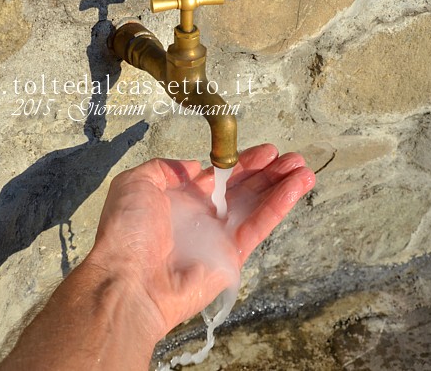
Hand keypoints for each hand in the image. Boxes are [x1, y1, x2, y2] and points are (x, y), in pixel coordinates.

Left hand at [85, 144, 315, 337]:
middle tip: (291, 157)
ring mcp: (218, 237)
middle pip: (242, 189)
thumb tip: (194, 167)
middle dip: (267, 172)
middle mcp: (202, 216)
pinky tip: (297, 187)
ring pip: (256, 206)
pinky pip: (259, 226)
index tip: (265, 151)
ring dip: (281, 186)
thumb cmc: (127, 230)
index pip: (218, 176)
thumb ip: (165, 168)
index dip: (242, 163)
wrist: (130, 279)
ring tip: (303, 168)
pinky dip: (279, 206)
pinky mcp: (232, 257)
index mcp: (180, 198)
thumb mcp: (135, 183)